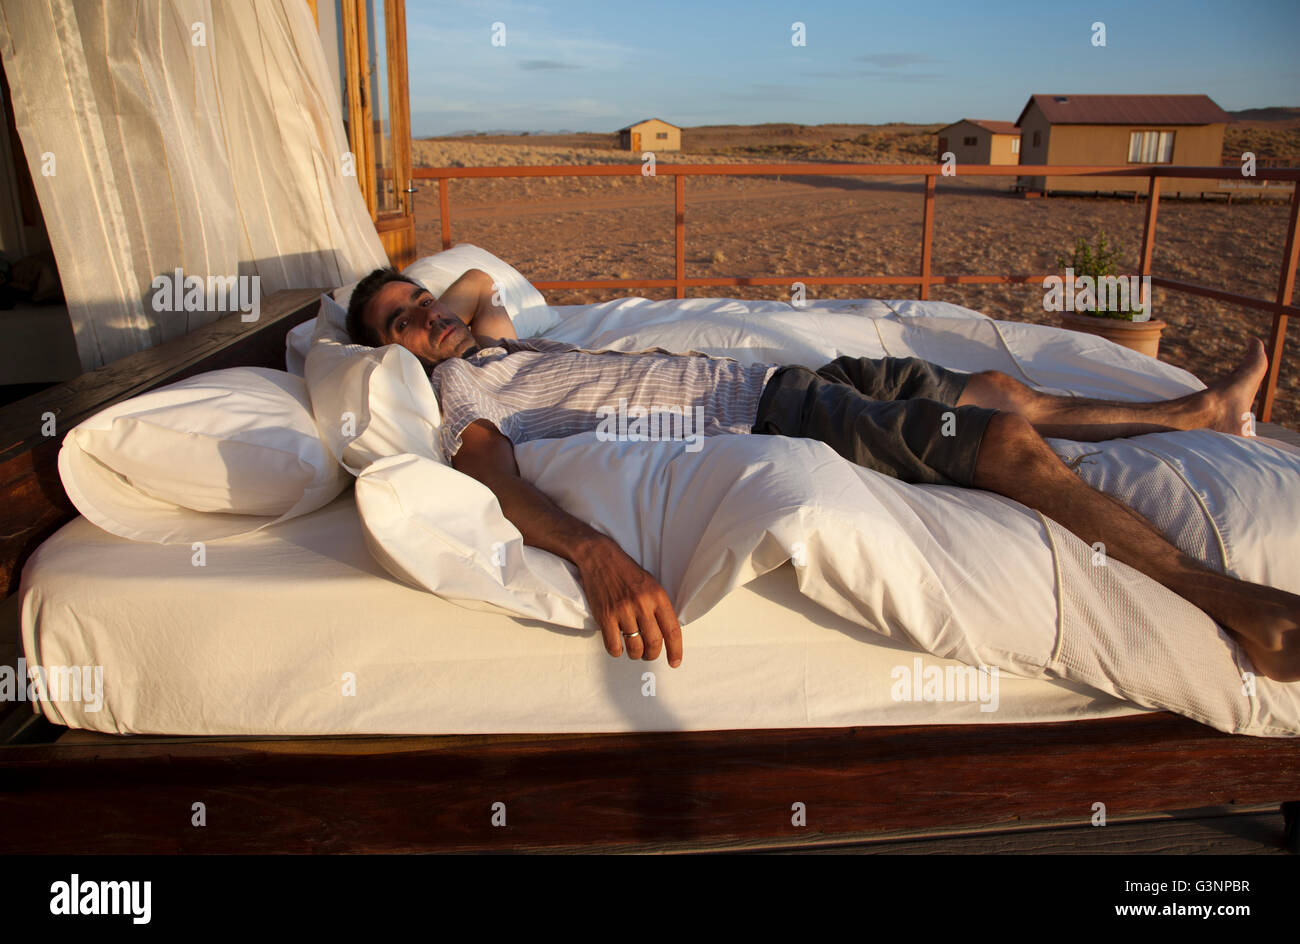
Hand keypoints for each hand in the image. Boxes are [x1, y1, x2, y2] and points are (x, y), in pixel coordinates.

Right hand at [574, 539, 682, 666]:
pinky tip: (618, 647)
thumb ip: (660, 607)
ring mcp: (622, 610)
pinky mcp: (605, 615)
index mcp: (657, 596)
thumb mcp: (652, 585)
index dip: (676, 650)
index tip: (674, 662)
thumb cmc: (627, 572)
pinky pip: (613, 645)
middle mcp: (642, 604)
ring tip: (634, 651)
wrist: (601, 558)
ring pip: (634, 646)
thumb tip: (666, 633)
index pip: (672, 630)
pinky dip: (617, 651)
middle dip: (653, 654)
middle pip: (654, 642)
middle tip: (649, 654)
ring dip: (636, 654)